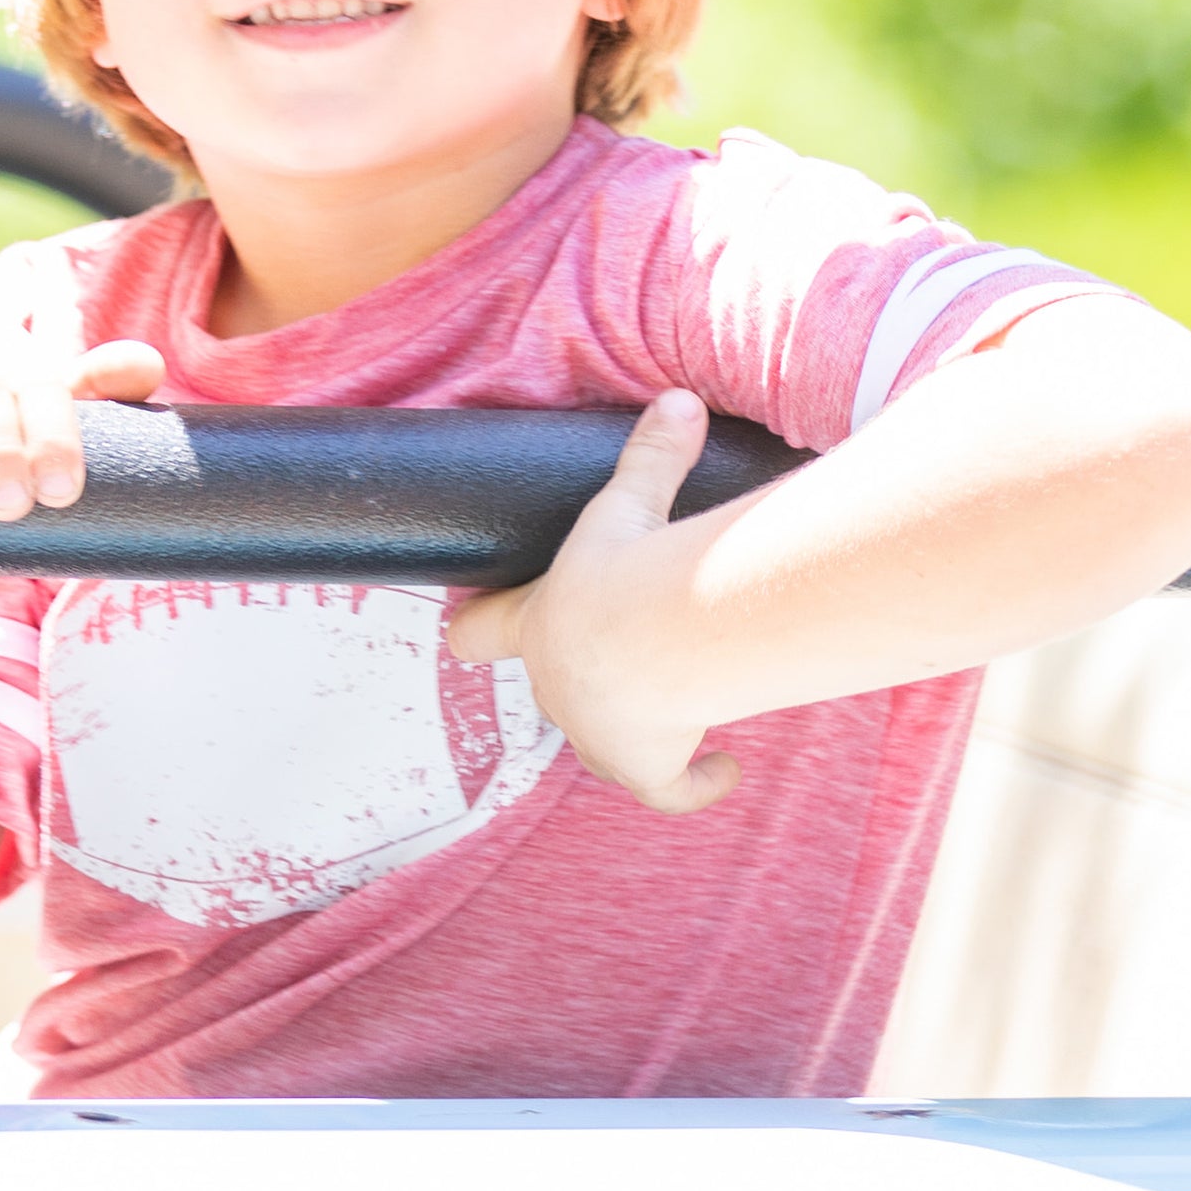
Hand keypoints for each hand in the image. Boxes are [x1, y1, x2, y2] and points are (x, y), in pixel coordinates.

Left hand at [447, 390, 740, 815]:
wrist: (651, 634)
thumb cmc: (623, 564)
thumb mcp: (630, 502)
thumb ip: (652, 454)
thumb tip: (679, 399)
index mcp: (534, 626)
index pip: (478, 634)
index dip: (474, 630)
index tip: (467, 630)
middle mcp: (556, 688)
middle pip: (552, 690)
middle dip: (580, 676)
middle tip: (616, 653)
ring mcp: (597, 734)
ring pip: (601, 744)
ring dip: (631, 728)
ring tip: (669, 710)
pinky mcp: (645, 766)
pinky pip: (668, 791)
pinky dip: (696, 785)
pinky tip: (724, 768)